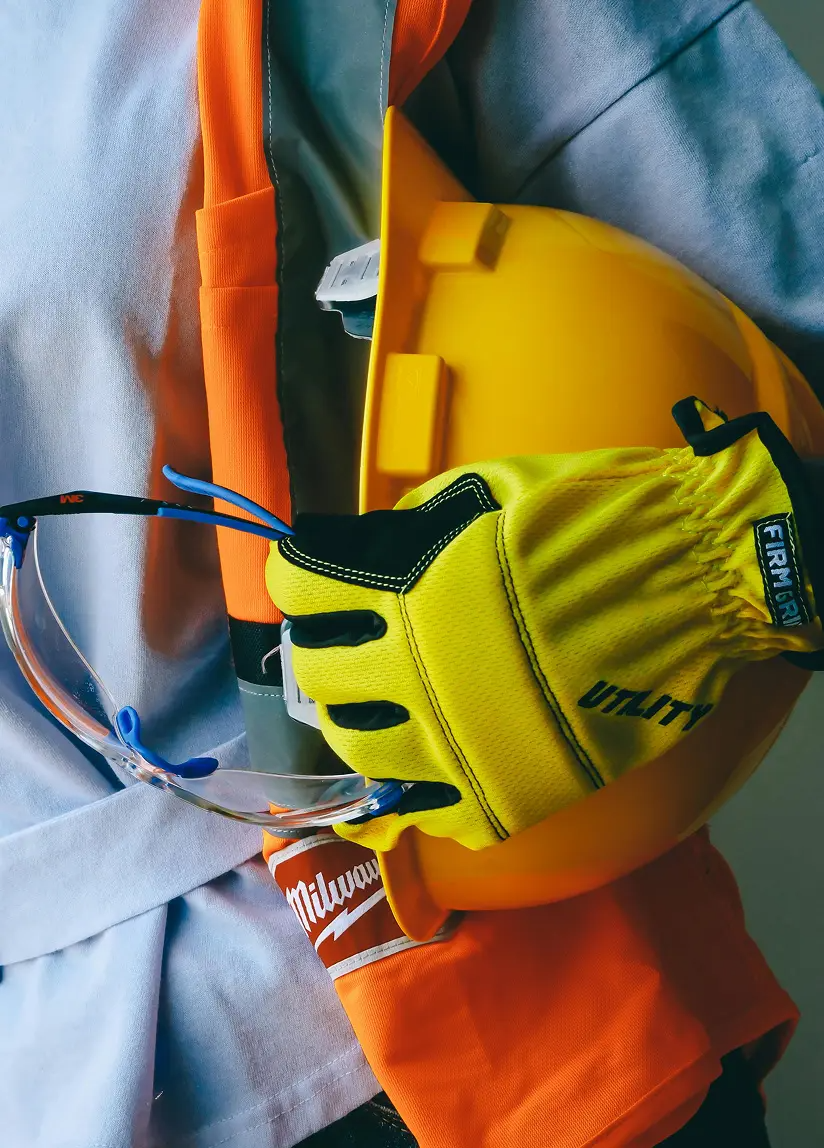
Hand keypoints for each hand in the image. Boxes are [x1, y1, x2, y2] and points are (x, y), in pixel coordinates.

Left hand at [266, 399, 823, 852]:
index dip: (293, 573)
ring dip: (354, 724)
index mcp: (412, 590)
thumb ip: (410, 527)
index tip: (304, 576)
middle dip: (313, 652)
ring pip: (360, 755)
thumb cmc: (600, 522)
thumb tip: (358, 550)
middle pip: (315, 677)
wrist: (702, 579)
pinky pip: (427, 817)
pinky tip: (419, 773)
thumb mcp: (491, 494)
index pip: (302, 586)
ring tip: (372, 707)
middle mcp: (421, 672)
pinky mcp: (508, 796)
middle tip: (332, 644)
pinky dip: (411, 795)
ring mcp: (462, 744)